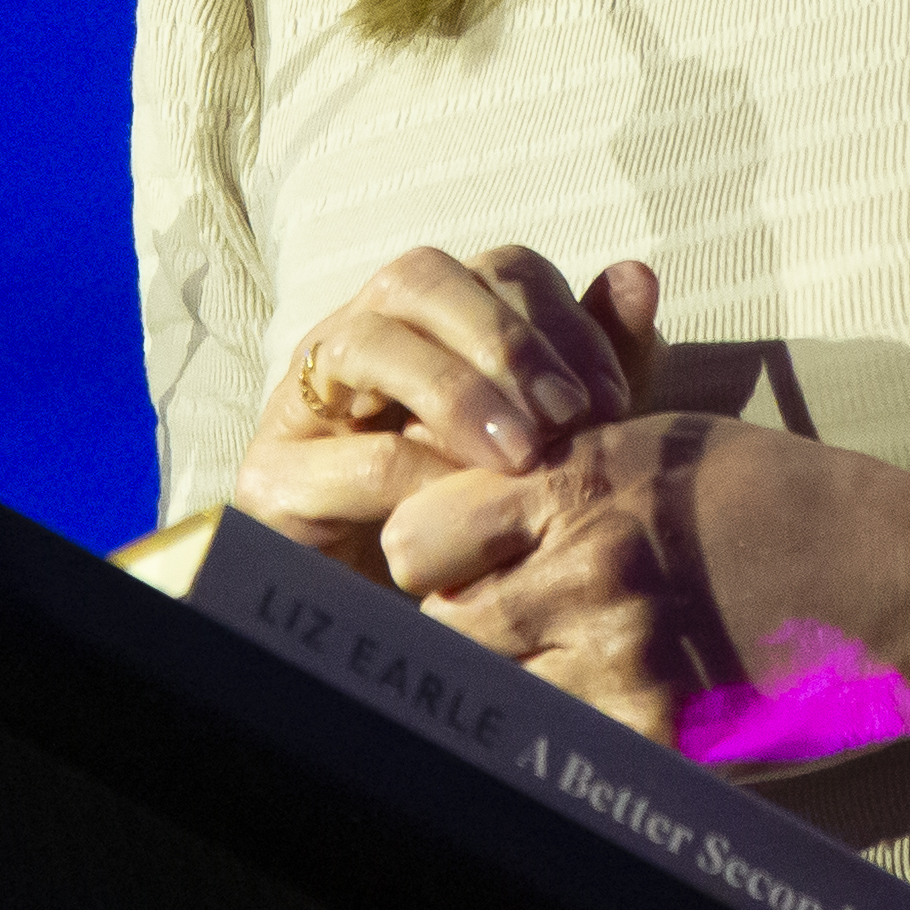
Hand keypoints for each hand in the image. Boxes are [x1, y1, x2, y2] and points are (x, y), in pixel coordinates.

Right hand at [234, 246, 661, 576]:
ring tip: (523, 455)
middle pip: (420, 278)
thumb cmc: (488, 533)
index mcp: (432, 323)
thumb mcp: (561, 448)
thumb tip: (638, 275)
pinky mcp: (270, 477)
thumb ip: (595, 369)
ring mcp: (303, 401)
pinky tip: (469, 510)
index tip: (612, 398)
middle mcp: (360, 339)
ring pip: (369, 342)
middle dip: (504, 339)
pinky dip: (418, 474)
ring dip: (457, 391)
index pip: (495, 268)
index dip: (560, 318)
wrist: (401, 641)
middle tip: (567, 414)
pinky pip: (347, 453)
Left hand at [384, 410, 909, 768]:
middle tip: (512, 622)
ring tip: (565, 665)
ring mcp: (626, 658)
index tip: (468, 559)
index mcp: (588, 479)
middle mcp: (593, 564)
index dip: (436, 549)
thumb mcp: (671, 441)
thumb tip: (452, 495)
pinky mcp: (665, 737)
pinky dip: (570, 737)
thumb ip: (565, 463)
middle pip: (437, 621)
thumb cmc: (792, 502)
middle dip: (461, 623)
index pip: (420, 530)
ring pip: (490, 695)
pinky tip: (616, 708)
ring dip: (512, 685)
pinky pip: (560, 750)